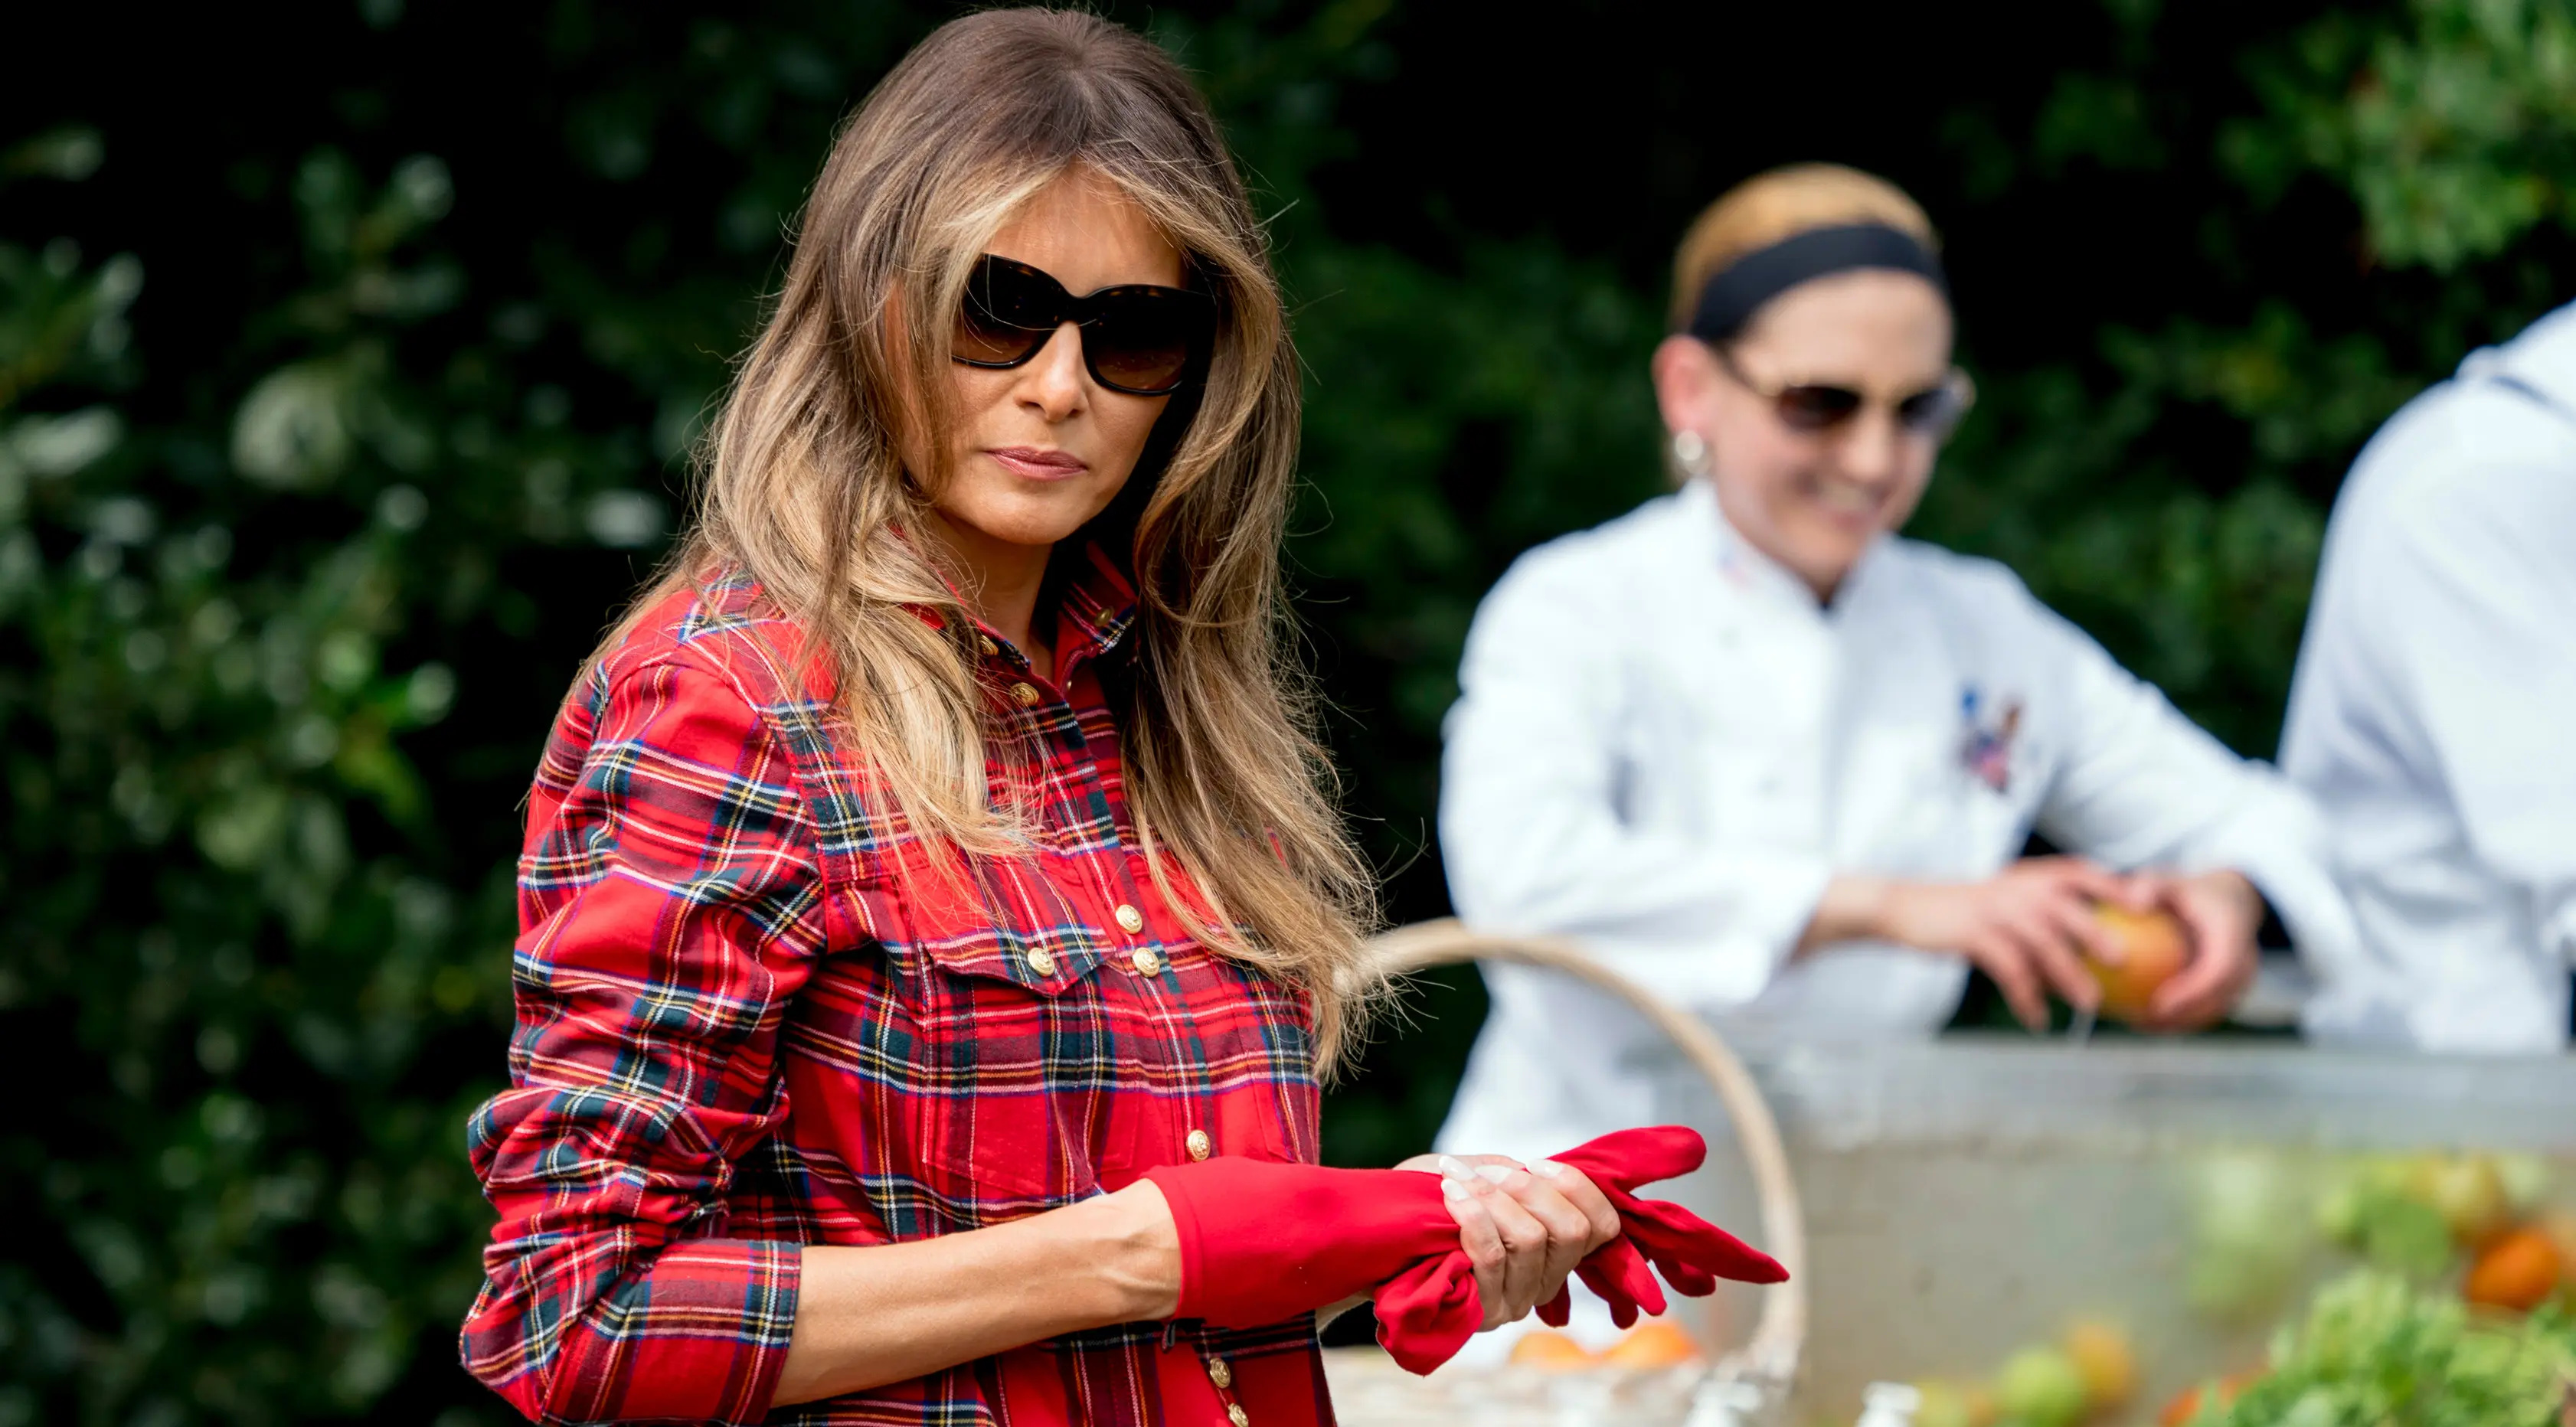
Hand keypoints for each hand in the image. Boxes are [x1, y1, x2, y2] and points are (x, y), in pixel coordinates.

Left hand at [1395, 1152, 1621, 1329]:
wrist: (1376, 1237)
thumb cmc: (1429, 1201)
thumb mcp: (1476, 1177)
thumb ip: (1512, 1174)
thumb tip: (1537, 1171)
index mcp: (1554, 1250)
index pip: (1602, 1226)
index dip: (1577, 1187)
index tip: (1534, 1163)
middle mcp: (1543, 1281)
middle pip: (1570, 1231)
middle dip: (1529, 1188)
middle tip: (1486, 1172)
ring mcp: (1514, 1302)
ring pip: (1530, 1240)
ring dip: (1492, 1197)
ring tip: (1457, 1180)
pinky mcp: (1482, 1313)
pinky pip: (1490, 1256)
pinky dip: (1472, 1216)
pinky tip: (1450, 1195)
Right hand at [1855, 857, 2151, 1030]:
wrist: (1905, 909)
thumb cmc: (1961, 912)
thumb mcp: (2002, 903)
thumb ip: (2040, 915)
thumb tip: (2087, 953)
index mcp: (2026, 877)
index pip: (2078, 872)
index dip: (2113, 885)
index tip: (2144, 904)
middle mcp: (2015, 889)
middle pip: (2066, 909)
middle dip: (2096, 932)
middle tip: (2122, 960)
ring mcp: (1994, 911)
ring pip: (2043, 945)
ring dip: (2068, 977)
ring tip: (2089, 1005)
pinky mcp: (1974, 935)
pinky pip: (2011, 970)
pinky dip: (2028, 998)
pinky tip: (2039, 1019)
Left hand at [2125, 868, 2262, 1031]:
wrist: (2231, 900)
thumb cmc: (2190, 891)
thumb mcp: (2170, 881)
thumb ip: (2152, 886)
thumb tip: (2134, 902)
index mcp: (2234, 935)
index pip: (2219, 970)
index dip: (2192, 992)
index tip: (2157, 1004)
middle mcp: (2246, 960)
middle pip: (2219, 999)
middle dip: (2183, 1016)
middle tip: (2142, 1021)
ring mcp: (2244, 977)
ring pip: (2215, 1009)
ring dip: (2181, 1023)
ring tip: (2139, 1025)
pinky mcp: (2235, 988)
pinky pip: (2210, 1007)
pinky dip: (2182, 1016)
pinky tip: (2145, 1020)